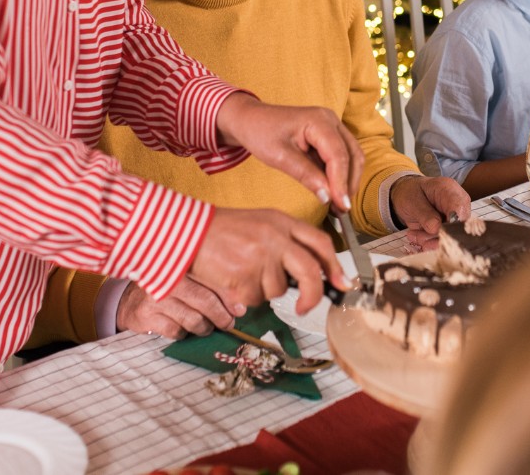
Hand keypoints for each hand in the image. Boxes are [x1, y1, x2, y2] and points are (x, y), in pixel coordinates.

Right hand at [117, 276, 233, 338]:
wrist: (129, 300)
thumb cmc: (167, 288)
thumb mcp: (187, 279)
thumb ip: (211, 287)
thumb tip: (240, 308)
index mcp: (181, 263)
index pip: (213, 281)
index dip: (229, 298)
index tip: (240, 310)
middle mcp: (168, 278)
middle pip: (206, 302)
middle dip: (221, 317)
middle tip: (228, 324)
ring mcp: (156, 297)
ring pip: (194, 320)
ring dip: (204, 328)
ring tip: (204, 326)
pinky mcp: (147, 316)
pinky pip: (177, 332)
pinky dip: (183, 333)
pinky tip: (180, 326)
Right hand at [190, 207, 349, 315]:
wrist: (187, 233)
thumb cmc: (223, 231)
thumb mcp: (262, 224)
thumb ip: (287, 242)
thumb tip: (313, 272)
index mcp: (282, 221)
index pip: (320, 243)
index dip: (334, 266)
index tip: (341, 283)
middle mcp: (275, 238)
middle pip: (309, 271)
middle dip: (313, 294)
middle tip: (305, 307)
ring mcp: (259, 258)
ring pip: (278, 290)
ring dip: (264, 290)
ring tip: (243, 272)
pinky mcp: (243, 278)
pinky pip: (255, 299)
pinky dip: (245, 297)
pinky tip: (231, 279)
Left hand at [215, 92, 362, 210]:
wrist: (249, 119)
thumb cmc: (260, 131)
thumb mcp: (279, 156)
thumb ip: (305, 175)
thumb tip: (327, 196)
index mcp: (318, 120)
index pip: (338, 155)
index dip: (341, 182)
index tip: (341, 204)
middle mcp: (330, 120)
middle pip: (353, 155)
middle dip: (349, 183)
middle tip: (341, 209)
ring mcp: (332, 127)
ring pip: (352, 156)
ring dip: (348, 180)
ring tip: (338, 205)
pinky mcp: (329, 136)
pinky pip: (342, 157)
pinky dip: (340, 176)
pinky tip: (333, 192)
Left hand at [389, 175, 471, 249]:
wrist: (406, 195)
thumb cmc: (409, 193)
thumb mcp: (411, 201)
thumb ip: (425, 215)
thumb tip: (436, 229)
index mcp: (449, 189)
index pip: (459, 208)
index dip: (451, 224)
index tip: (436, 232)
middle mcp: (457, 203)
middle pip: (458, 226)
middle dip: (438, 236)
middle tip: (420, 237)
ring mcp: (455, 216)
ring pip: (452, 236)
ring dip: (432, 241)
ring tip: (415, 235)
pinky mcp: (451, 228)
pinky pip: (445, 240)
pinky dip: (431, 242)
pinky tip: (418, 236)